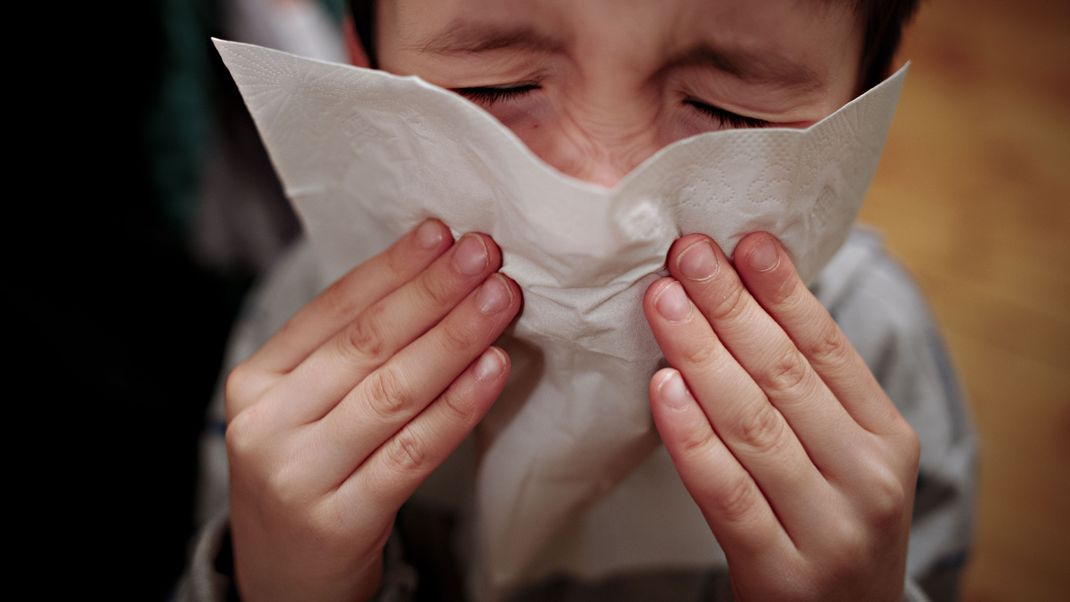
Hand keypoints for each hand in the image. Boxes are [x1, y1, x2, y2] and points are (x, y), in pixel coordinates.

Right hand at [223, 219, 521, 600]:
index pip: (331, 310)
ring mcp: (298, 475)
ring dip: (454, 337)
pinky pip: (413, 451)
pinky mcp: (339, 520)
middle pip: (365, 344)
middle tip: (483, 254)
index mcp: (255, 382)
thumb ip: (346, 357)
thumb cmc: (309, 478)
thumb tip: (429, 281)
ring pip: (392, 391)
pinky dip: (458, 406)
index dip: (391, 268)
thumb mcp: (302, 412)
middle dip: (432, 292)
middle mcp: (267, 424)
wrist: (284, 582)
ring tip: (499, 299)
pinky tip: (493, 370)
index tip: (442, 233)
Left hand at [642, 232, 919, 600]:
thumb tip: (746, 297)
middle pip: (786, 376)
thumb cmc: (830, 522)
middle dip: (730, 307)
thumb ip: (809, 392)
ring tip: (665, 300)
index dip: (783, 290)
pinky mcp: (781, 572)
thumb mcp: (845, 457)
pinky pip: (727, 493)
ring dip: (702, 354)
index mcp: (887, 438)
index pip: (829, 349)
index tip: (743, 241)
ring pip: (754, 425)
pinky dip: (692, 437)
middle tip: (686, 253)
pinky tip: (663, 388)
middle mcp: (868, 479)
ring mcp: (829, 529)